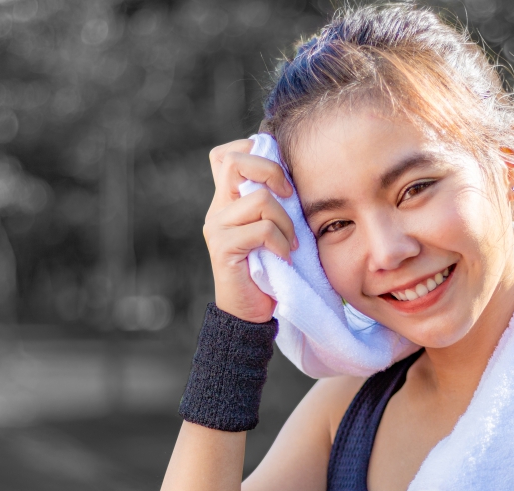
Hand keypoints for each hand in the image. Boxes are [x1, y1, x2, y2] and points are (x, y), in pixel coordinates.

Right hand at [202, 138, 298, 323]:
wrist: (248, 314)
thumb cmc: (268, 271)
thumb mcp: (271, 229)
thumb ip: (274, 204)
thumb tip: (296, 176)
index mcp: (227, 200)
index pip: (226, 155)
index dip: (253, 152)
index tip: (281, 179)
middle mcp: (217, 209)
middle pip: (236, 161)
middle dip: (272, 171)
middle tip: (289, 196)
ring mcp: (217, 227)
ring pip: (260, 199)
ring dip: (286, 222)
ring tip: (290, 244)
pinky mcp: (223, 248)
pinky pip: (262, 229)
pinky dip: (281, 243)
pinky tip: (283, 257)